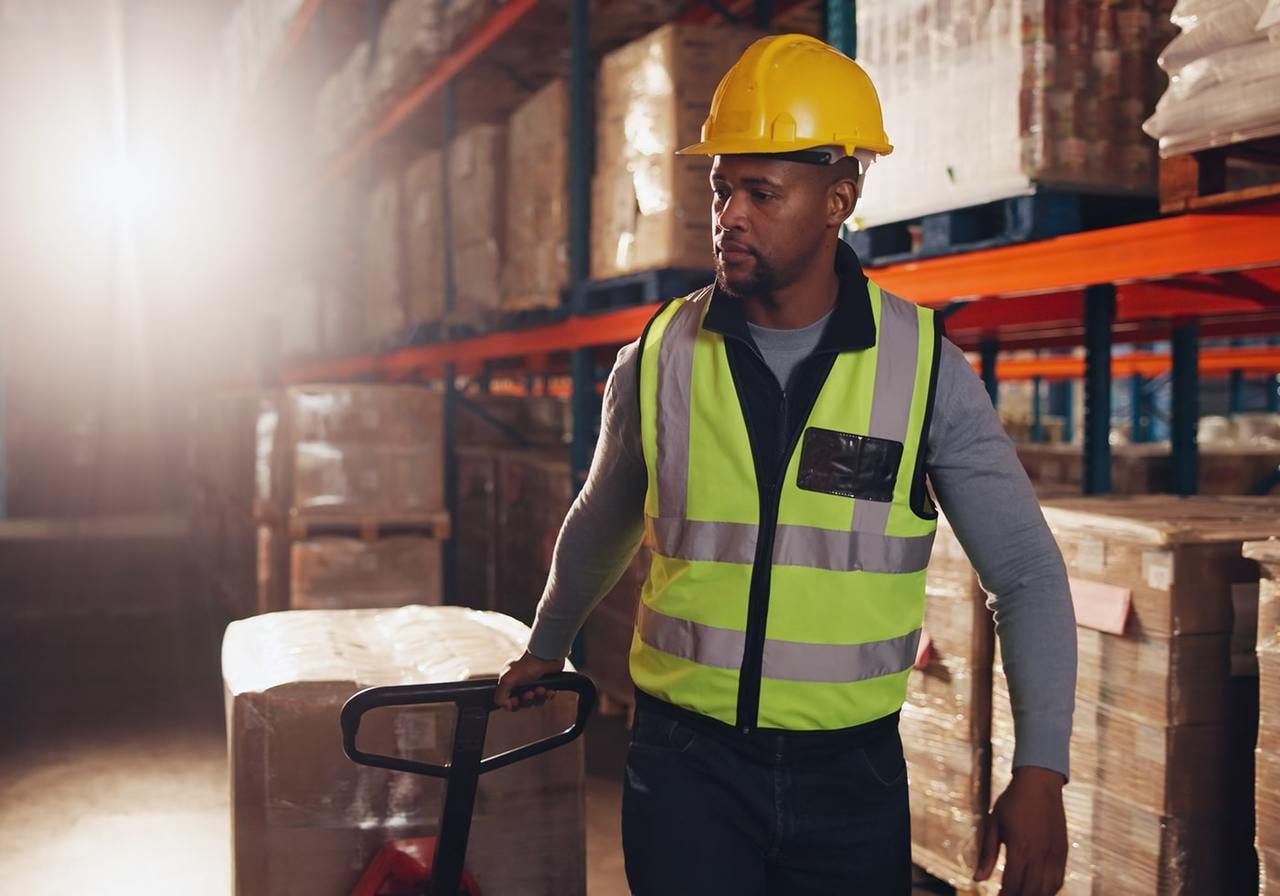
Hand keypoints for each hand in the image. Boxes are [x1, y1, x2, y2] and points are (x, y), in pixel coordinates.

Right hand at [494, 650, 565, 709]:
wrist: (546, 656)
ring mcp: (534, 685)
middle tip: (530, 693)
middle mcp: (521, 684)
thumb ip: (500, 695)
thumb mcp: (507, 680)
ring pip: (536, 701)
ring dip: (538, 697)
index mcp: (510, 683)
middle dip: (527, 700)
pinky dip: (548, 695)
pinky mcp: (546, 685)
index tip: (516, 700)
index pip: (509, 701)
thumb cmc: (527, 664)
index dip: (513, 704)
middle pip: (523, 703)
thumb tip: (505, 706)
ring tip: (540, 689)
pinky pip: (547, 697)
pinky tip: (548, 690)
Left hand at [974, 765, 1067, 894]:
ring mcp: (1054, 854)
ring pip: (1047, 890)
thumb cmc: (1012, 802)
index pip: (1012, 885)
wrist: (1039, 783)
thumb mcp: (993, 824)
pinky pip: (1059, 880)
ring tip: (1022, 895)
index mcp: (1020, 848)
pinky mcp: (1063, 852)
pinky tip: (1039, 891)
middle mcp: (1039, 854)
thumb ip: (987, 854)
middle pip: (1031, 891)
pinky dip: (1049, 891)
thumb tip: (977, 879)